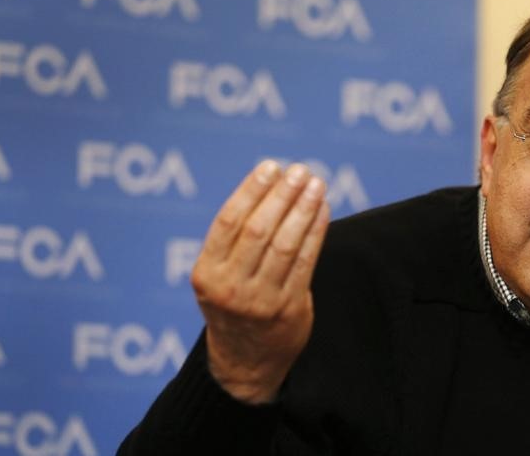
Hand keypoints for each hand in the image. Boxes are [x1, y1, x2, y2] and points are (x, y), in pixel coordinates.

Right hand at [190, 160, 329, 403]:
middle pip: (259, 230)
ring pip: (285, 244)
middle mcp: (230, 287)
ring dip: (303, 209)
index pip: (229, 221)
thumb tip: (272, 187)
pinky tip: (322, 210)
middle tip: (299, 170)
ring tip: (315, 184)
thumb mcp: (218, 275)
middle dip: (281, 195)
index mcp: (207, 272)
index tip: (271, 167)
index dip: (251, 190)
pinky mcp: (289, 309)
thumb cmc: (233, 304)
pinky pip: (306, 262)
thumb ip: (236, 240)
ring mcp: (260, 300)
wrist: (244, 362)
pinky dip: (316, 232)